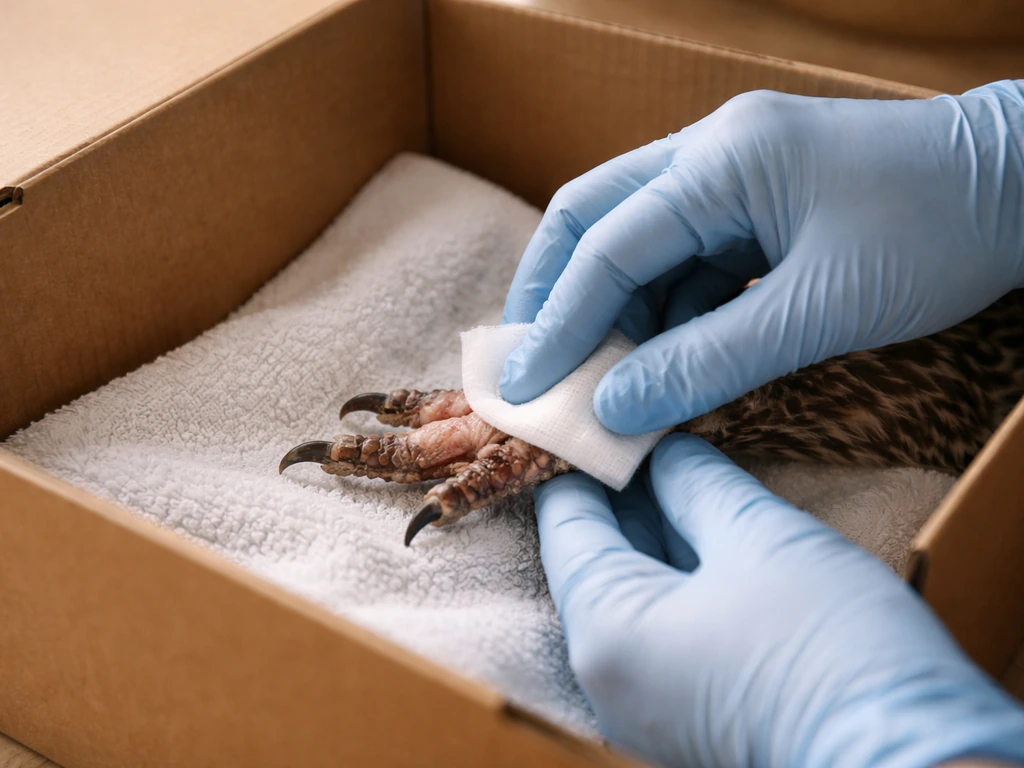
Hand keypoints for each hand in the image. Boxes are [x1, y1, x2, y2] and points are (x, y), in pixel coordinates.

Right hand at [500, 81, 1023, 433]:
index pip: (608, 245)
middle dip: (553, 296)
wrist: (1021, 189)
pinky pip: (682, 260)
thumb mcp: (821, 310)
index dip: (558, 323)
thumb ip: (709, 362)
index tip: (523, 388)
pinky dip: (659, 314)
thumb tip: (617, 409)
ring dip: (607, 313)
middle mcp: (710, 154)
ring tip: (591, 381)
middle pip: (594, 218)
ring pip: (633, 243)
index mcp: (723, 161)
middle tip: (528, 366)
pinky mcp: (751, 207)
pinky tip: (653, 361)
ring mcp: (729, 176)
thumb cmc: (937, 234)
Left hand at [536, 434, 1023, 767]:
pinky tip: (706, 533)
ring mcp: (645, 704)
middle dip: (625, 494)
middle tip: (646, 430)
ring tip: (677, 469)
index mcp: (605, 630)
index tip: (600, 414)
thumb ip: (697, 484)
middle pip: (597, 559)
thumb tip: (667, 451)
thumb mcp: (760, 536)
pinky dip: (676, 580)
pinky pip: (662, 631)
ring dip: (655, 535)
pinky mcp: (687, 716)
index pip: (566, 522)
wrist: (912, 765)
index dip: (584, 459)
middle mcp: (607, 677)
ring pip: (633, 594)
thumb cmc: (830, 647)